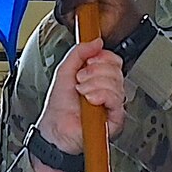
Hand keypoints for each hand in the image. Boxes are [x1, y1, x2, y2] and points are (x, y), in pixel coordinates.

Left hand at [35, 39, 125, 170]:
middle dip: (94, 71)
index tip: (88, 62)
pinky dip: (101, 95)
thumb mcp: (65, 71)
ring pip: (115, 82)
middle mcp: (109, 90)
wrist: (56, 129)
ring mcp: (113, 104)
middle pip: (116, 69)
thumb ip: (79, 53)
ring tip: (82, 92)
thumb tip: (96, 42)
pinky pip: (116, 98)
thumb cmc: (59, 107)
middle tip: (80, 79)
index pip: (113, 60)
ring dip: (94, 85)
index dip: (102, 57)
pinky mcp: (116, 118)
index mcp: (99, 78)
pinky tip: (90, 100)